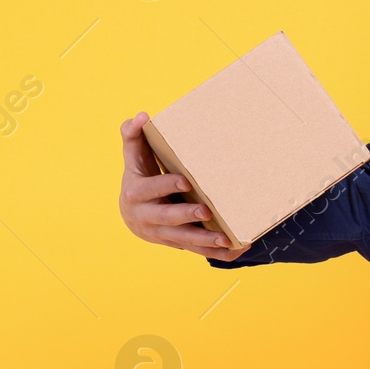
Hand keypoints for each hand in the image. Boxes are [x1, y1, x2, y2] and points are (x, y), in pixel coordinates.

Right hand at [119, 111, 250, 259]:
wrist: (132, 212)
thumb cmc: (139, 176)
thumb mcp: (134, 157)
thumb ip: (134, 136)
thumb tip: (141, 115)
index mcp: (136, 194)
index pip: (149, 190)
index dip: (165, 186)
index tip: (185, 181)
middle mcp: (146, 217)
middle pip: (166, 219)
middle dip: (186, 216)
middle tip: (206, 211)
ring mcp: (161, 233)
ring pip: (183, 239)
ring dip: (205, 240)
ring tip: (226, 237)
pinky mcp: (176, 243)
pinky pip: (196, 251)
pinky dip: (216, 252)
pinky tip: (237, 248)